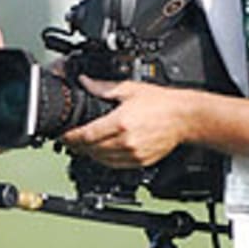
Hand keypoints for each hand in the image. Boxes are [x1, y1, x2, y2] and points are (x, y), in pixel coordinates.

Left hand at [63, 78, 193, 168]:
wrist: (184, 117)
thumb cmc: (162, 103)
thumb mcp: (130, 89)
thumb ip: (103, 87)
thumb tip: (86, 82)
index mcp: (120, 122)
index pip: (86, 135)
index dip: (70, 137)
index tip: (64, 134)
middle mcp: (126, 141)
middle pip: (91, 149)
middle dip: (77, 145)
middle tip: (70, 139)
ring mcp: (134, 154)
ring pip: (101, 160)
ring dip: (89, 154)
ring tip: (83, 146)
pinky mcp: (141, 162)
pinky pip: (116, 165)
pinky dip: (105, 160)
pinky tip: (102, 152)